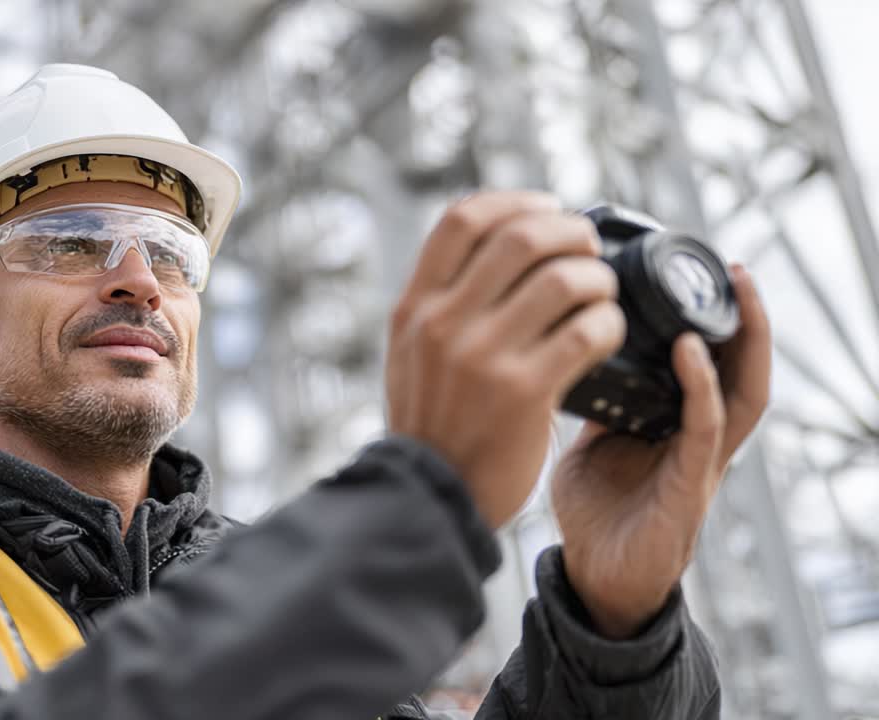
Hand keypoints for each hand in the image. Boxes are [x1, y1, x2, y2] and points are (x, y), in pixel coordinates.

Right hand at [386, 191, 624, 527]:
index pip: (463, 220)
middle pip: (522, 237)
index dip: (514, 201)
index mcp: (415, 307)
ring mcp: (483, 357)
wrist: (431, 498)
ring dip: (598, 279)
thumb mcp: (411, 352)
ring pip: (564, 280)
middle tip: (588, 249)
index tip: (545, 208)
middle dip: (570, 232)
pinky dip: (609, 324)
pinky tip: (608, 335)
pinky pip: (588, 333)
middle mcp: (444, 324)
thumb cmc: (432, 423)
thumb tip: (494, 243)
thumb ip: (440, 302)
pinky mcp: (524, 393)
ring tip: (602, 295)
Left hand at [551, 265, 770, 638]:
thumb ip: (596, 403)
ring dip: (747, 341)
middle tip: (737, 268)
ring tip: (737, 292)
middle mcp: (699, 437)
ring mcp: (700, 461)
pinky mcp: (690, 485)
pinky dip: (701, 387)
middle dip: (747, 318)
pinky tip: (689, 352)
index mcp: (676, 423)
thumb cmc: (596, 512)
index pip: (710, 362)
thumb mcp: (590, 441)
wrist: (593, 577)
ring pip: (744, 391)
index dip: (713, 319)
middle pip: (743, 368)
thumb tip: (570, 350)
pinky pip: (705, 427)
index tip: (700, 271)